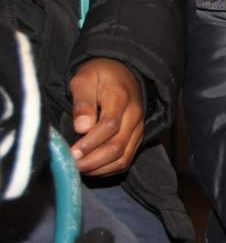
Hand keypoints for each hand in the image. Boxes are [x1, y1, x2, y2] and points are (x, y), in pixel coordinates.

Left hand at [68, 58, 144, 175]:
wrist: (123, 73)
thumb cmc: (99, 76)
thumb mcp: (84, 79)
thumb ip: (82, 101)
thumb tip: (82, 127)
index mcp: (120, 97)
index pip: (110, 125)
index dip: (90, 142)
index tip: (71, 152)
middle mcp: (134, 115)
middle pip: (117, 146)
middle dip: (92, 161)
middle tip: (71, 164)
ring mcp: (138, 128)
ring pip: (123, 157)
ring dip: (99, 168)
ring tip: (78, 168)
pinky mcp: (137, 138)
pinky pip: (126, 160)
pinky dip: (108, 170)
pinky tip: (91, 168)